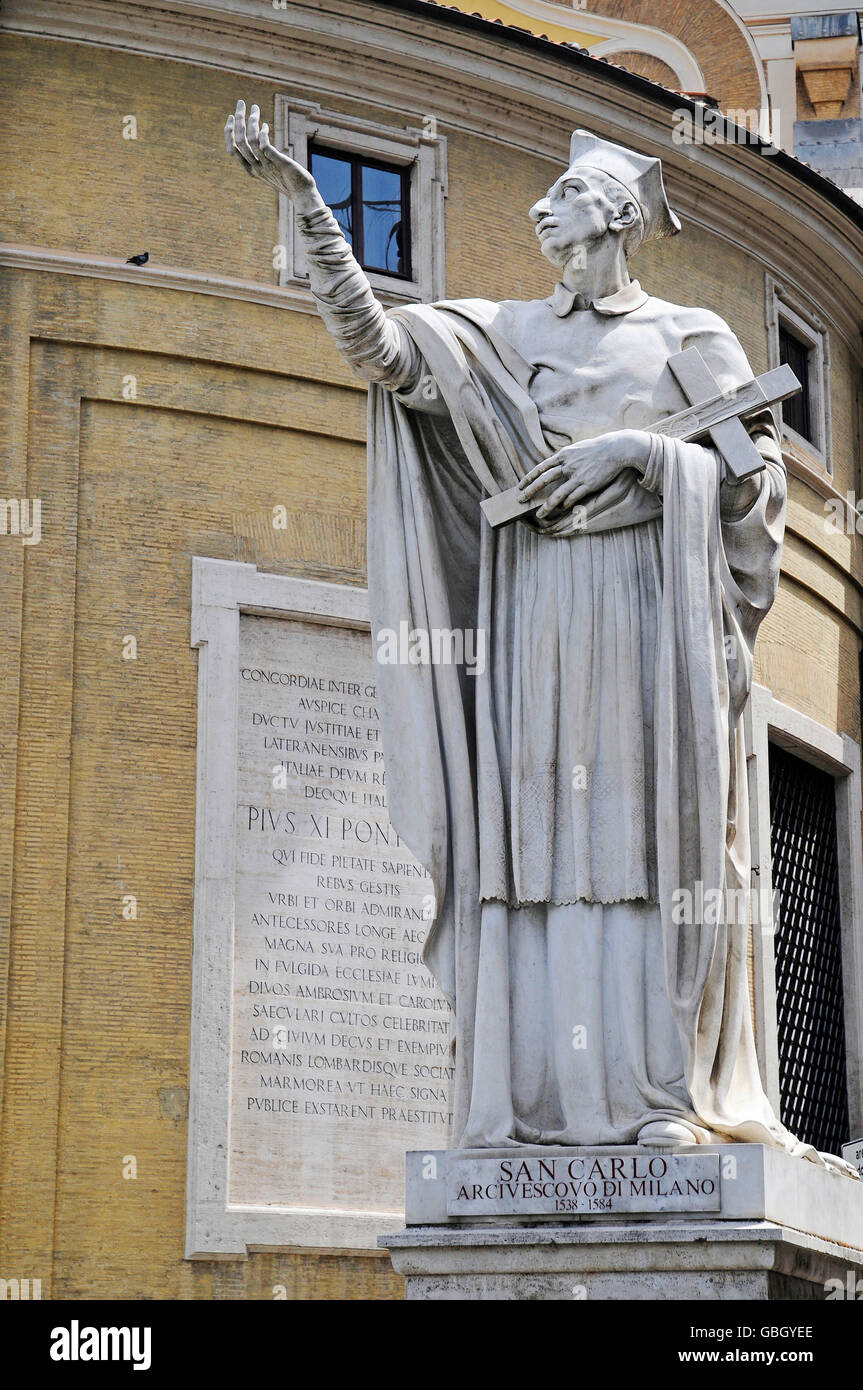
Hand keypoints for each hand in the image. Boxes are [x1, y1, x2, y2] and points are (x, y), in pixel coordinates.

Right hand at [225, 100, 321, 212]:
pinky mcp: (278, 162)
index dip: (228, 132)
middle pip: (239, 140)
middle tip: (241, 103)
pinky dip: (263, 132)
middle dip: (238, 119)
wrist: (302, 193)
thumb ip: (261, 156)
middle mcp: (256, 168)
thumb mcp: (269, 169)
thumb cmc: (287, 180)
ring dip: (252, 120)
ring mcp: (266, 165)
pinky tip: (266, 125)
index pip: (232, 150)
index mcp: (250, 170)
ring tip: (255, 108)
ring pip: (251, 139)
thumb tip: (257, 137)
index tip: (230, 117)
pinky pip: (265, 145)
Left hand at [519, 429, 652, 521]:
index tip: (520, 485)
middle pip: (544, 480)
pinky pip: (573, 497)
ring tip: (540, 514)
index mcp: (564, 455)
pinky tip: (562, 509)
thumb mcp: (577, 448)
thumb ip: (565, 457)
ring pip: (557, 494)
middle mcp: (568, 465)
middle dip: (531, 491)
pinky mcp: (588, 484)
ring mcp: (577, 476)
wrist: (616, 448)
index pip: (541, 467)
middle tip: (521, 500)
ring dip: (547, 506)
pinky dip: (566, 504)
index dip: (529, 477)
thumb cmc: (597, 448)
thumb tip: (555, 464)